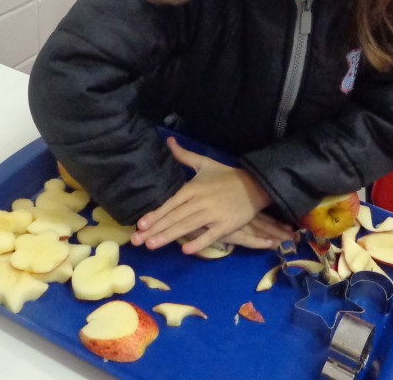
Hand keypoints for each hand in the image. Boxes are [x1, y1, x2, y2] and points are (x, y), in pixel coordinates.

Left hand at [130, 137, 290, 253]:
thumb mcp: (204, 163)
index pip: (171, 203)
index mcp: (194, 187)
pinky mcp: (226, 225)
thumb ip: (184, 155)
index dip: (155, 214)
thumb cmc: (226, 176)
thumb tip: (168, 140)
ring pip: (188, 226)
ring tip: (152, 245)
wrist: (255, 184)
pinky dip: (199, 242)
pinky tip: (186, 251)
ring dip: (169, 236)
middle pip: (175, 217)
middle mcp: (201, 201)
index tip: (140, 224)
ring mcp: (214, 214)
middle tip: (137, 241)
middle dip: (155, 229)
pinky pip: (210, 235)